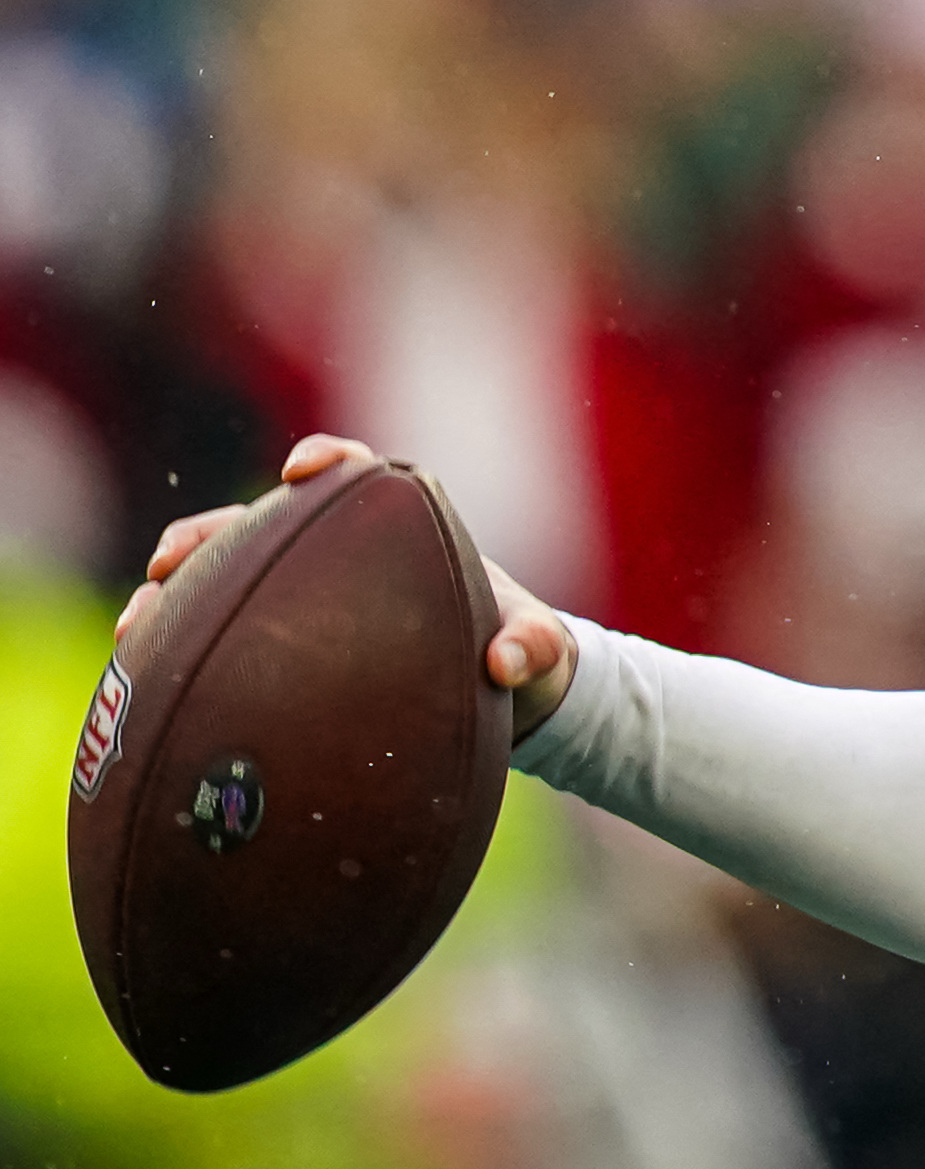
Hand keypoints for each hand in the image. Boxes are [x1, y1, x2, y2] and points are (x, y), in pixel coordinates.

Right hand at [127, 434, 579, 739]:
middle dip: (205, 536)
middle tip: (170, 559)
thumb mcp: (543, 654)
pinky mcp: (276, 649)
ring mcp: (300, 603)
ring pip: (218, 586)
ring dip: (170, 598)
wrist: (500, 705)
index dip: (324, 462)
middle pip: (256, 529)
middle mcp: (335, 558)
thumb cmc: (521, 659)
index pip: (355, 477)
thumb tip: (502, 661)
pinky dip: (178, 654)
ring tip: (137, 626)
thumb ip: (536, 648)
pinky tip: (142, 683)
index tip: (301, 470)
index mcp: (397, 533)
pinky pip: (217, 645)